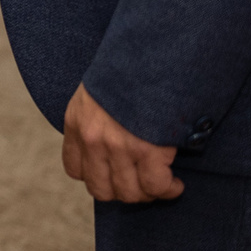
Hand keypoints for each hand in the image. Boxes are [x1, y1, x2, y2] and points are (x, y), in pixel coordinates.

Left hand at [62, 84, 182, 203]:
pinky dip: (168, 190)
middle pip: (102, 189)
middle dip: (123, 192)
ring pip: (130, 193)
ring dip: (148, 194)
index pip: (75, 169)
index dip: (96, 177)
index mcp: (77, 123)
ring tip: (162, 185)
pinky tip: (175, 184)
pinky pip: (156, 186)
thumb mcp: (97, 93)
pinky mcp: (148, 150)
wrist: (151, 56)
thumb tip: (108, 144)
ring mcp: (119, 147)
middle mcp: (93, 139)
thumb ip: (95, 119)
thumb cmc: (129, 73)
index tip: (114, 175)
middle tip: (141, 185)